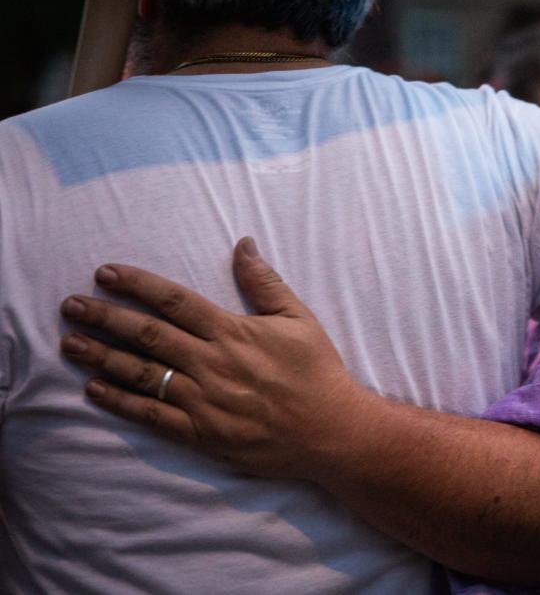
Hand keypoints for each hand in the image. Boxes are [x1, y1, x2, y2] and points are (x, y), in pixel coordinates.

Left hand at [60, 238, 367, 478]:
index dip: (137, 285)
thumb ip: (265, 282)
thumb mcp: (298, 319)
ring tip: (70, 343)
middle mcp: (213, 363)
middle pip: (148, 335)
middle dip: (105, 318)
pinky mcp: (203, 433)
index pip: (175, 301)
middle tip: (71, 306)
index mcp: (234, 331)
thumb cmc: (317, 371)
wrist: (332, 430)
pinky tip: (95, 389)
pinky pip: (153, 416)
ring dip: (103, 357)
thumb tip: (243, 243)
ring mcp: (205, 400)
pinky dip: (122, 402)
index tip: (105, 274)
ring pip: (143, 374)